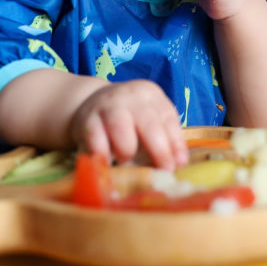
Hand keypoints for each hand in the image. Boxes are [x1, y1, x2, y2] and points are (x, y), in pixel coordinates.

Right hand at [70, 79, 188, 169]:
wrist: (90, 103)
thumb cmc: (128, 117)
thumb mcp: (148, 118)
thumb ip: (163, 137)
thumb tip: (178, 163)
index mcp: (149, 94)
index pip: (168, 118)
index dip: (176, 143)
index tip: (179, 164)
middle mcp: (129, 96)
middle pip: (149, 126)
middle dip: (159, 153)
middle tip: (163, 172)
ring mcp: (107, 107)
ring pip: (123, 135)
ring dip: (128, 153)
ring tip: (126, 158)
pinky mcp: (86, 121)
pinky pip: (98, 146)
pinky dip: (105, 158)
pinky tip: (107, 160)